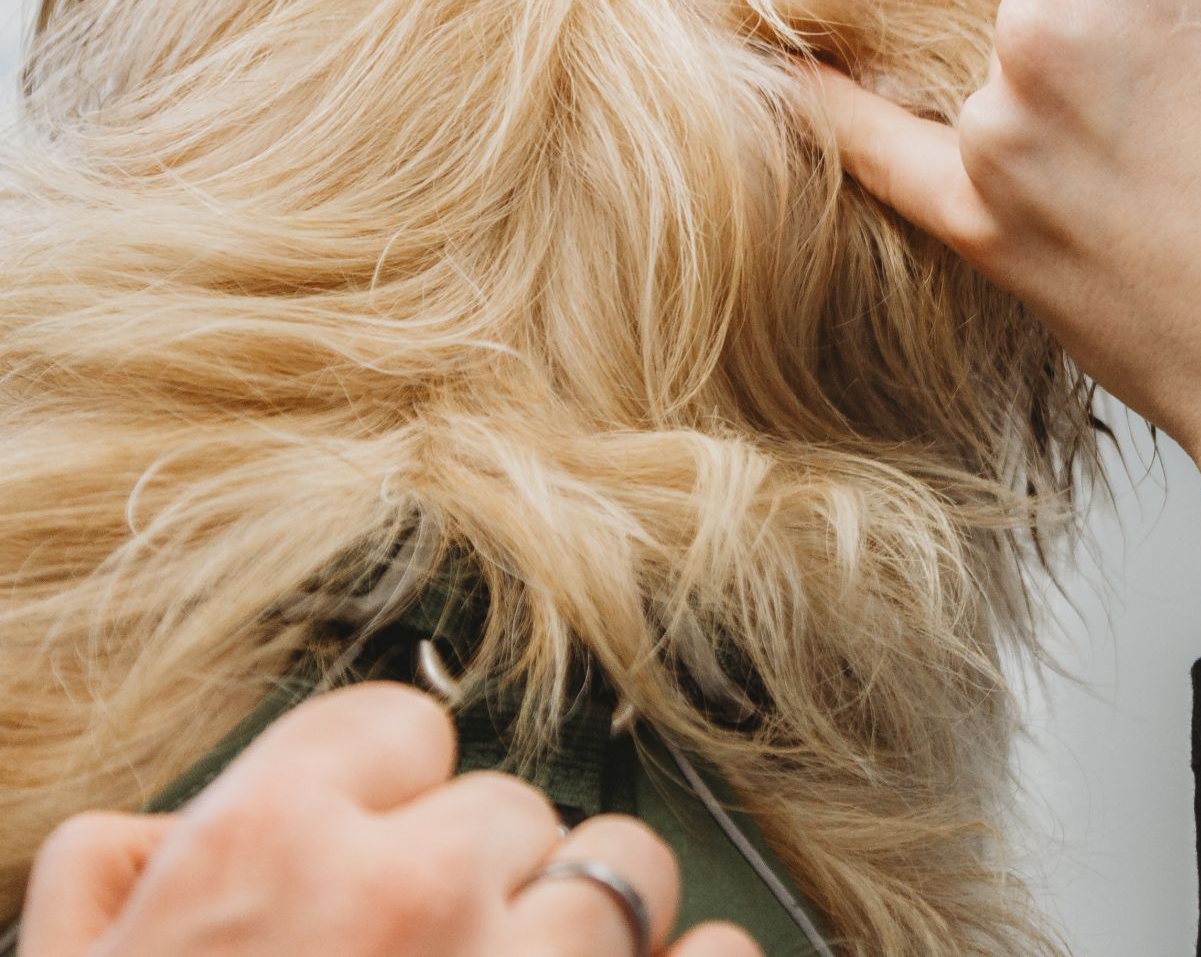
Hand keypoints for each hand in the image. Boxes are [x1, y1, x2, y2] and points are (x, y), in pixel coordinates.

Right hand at [20, 684, 756, 956]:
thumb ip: (120, 882)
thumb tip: (164, 833)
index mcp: (268, 849)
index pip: (395, 730)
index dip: (382, 801)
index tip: (374, 853)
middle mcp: (412, 890)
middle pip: (511, 811)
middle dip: (478, 881)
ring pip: (620, 871)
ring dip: (582, 929)